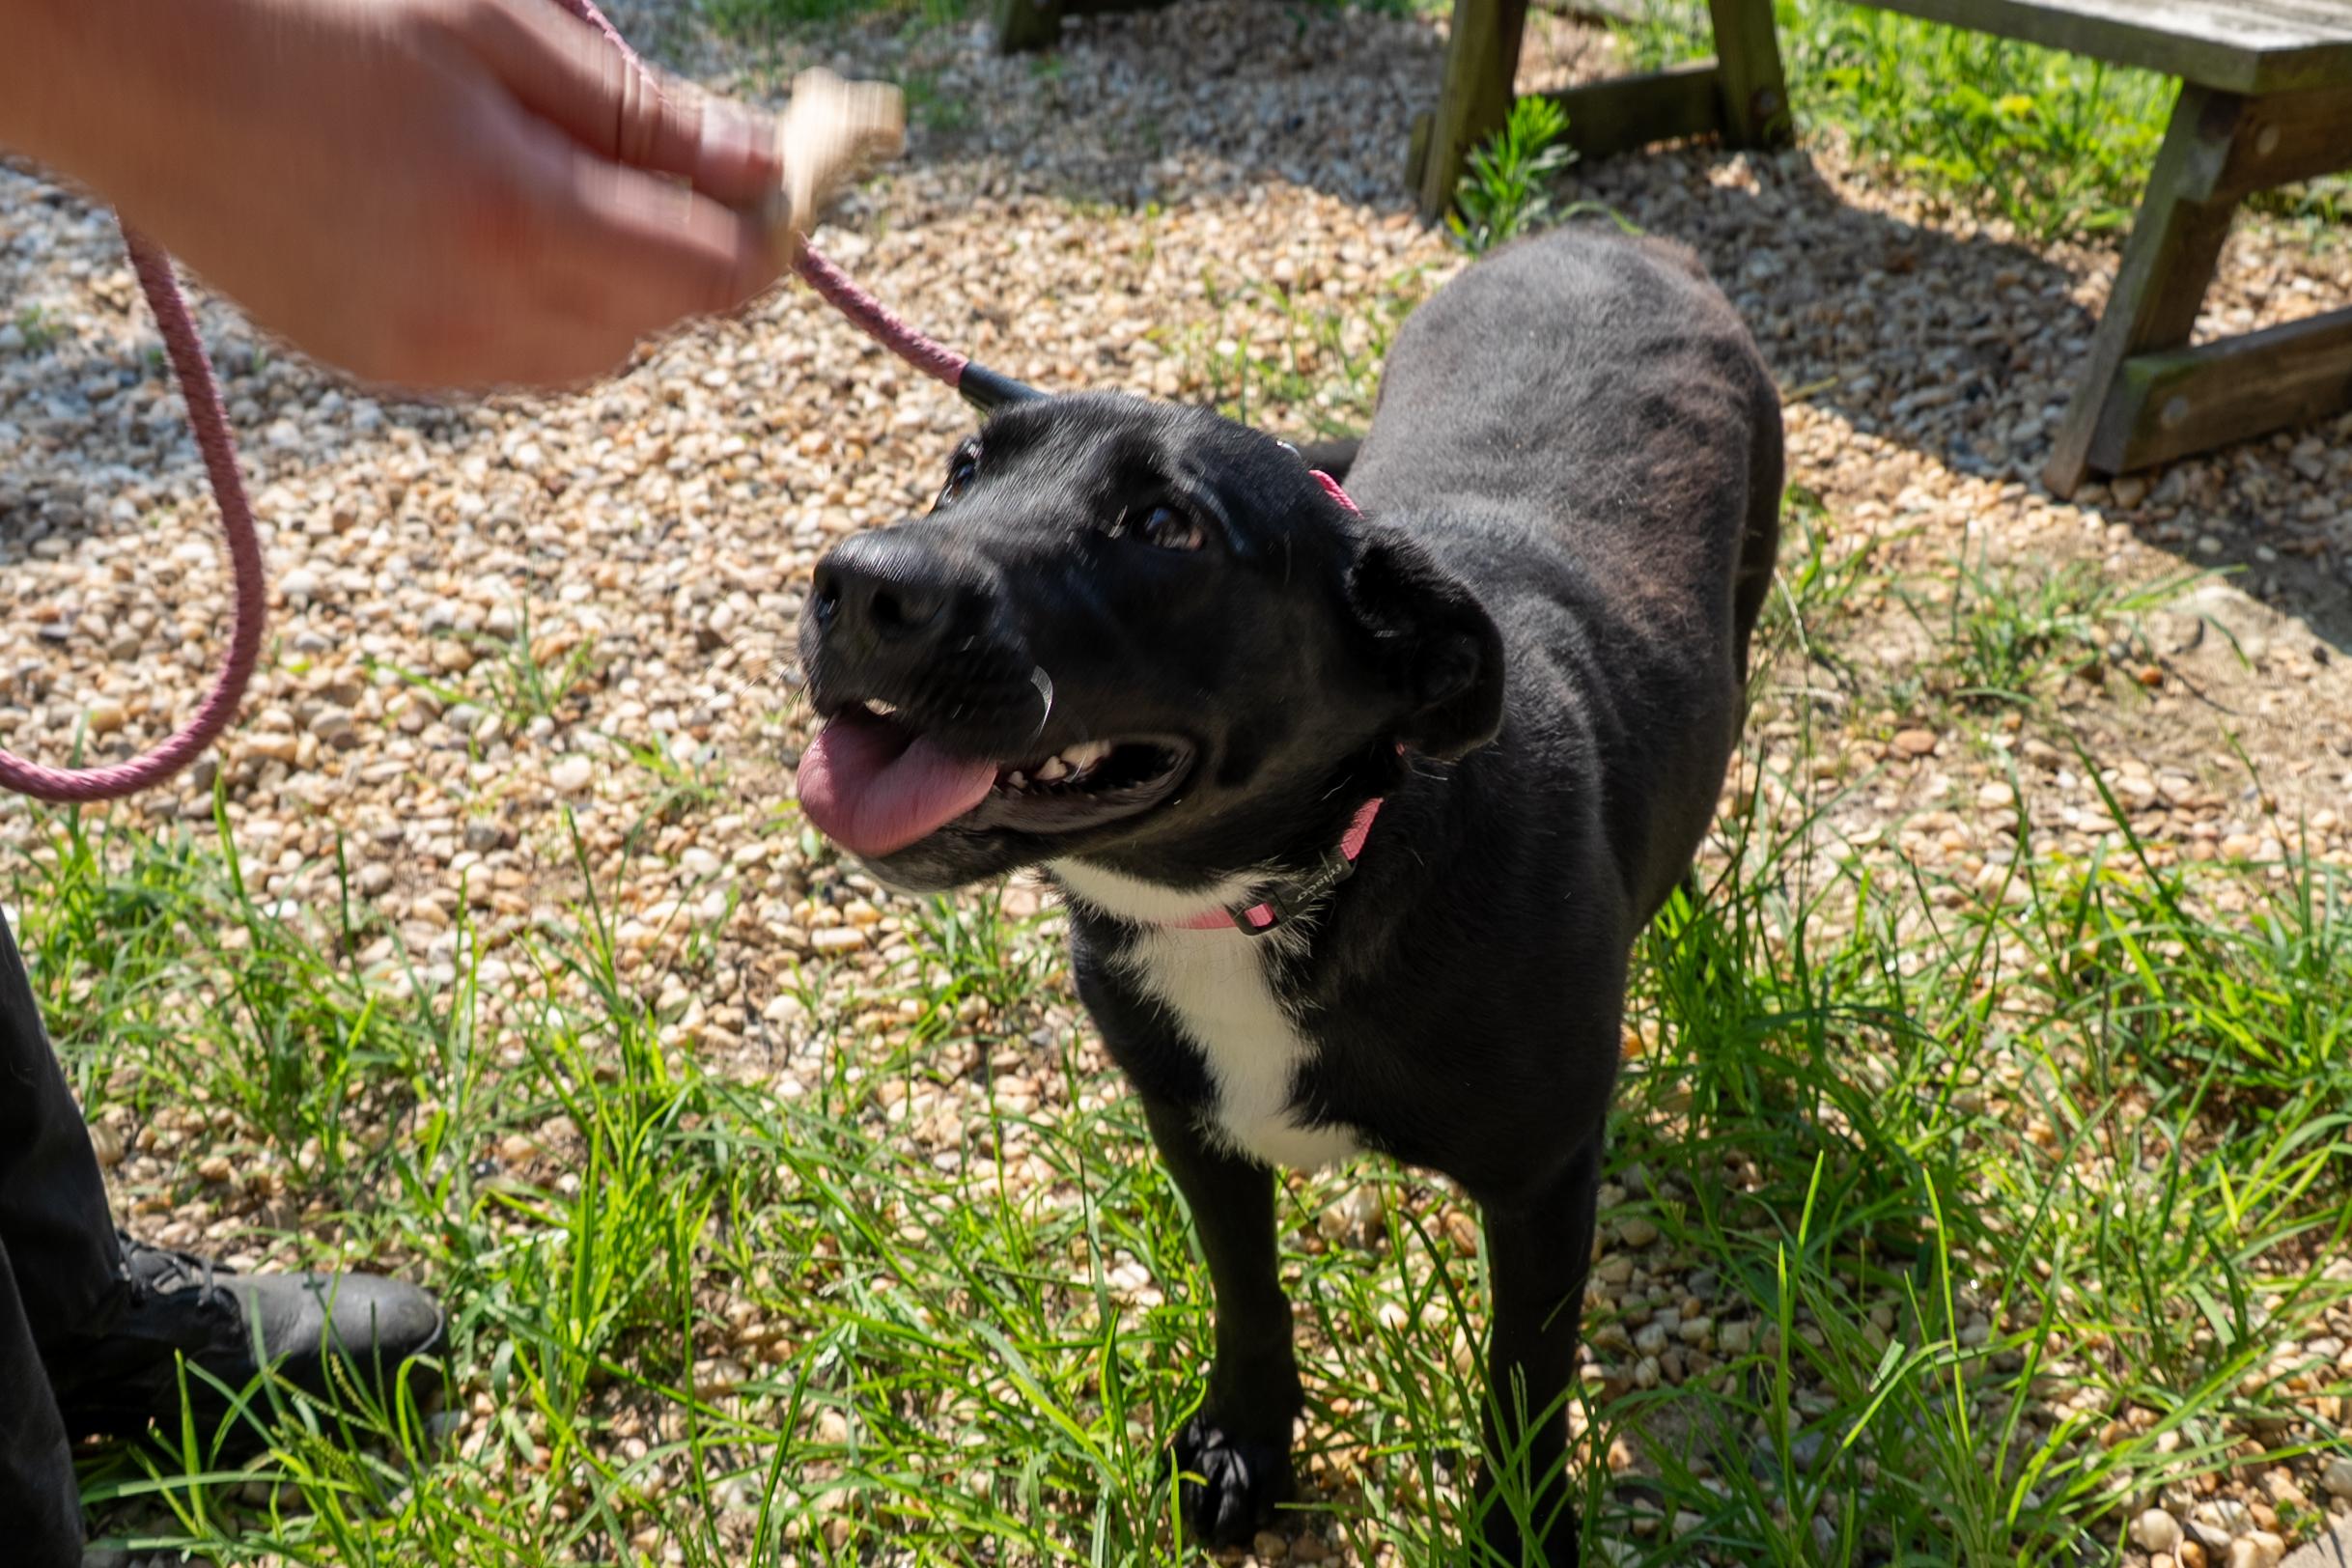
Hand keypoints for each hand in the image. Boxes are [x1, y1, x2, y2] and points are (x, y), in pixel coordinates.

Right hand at [3, 0, 788, 391]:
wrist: (140, 74)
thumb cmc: (319, 20)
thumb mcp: (499, 34)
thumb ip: (642, 115)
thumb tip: (762, 164)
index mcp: (527, 222)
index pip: (716, 277)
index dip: (768, 234)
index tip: (778, 179)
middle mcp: (485, 316)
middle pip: (665, 325)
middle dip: (696, 257)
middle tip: (681, 169)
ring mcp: (430, 358)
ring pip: (596, 357)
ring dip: (622, 292)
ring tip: (570, 189)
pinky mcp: (385, 370)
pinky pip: (515, 363)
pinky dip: (544, 314)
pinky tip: (496, 230)